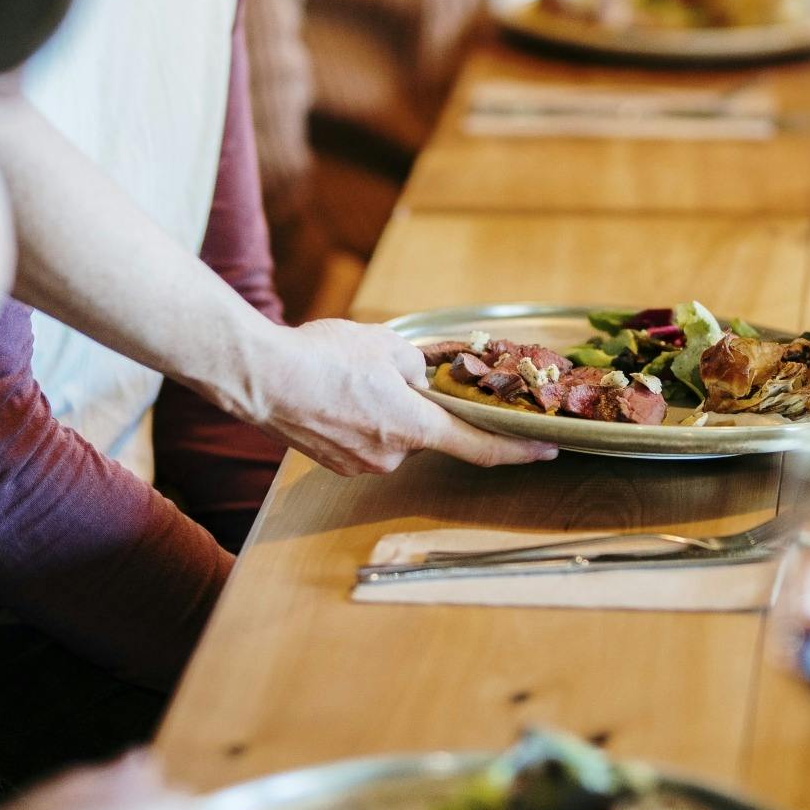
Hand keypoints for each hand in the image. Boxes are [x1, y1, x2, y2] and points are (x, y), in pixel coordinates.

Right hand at [248, 318, 558, 474]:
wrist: (261, 378)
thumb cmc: (323, 359)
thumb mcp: (387, 345)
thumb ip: (420, 365)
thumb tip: (425, 376)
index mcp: (415, 427)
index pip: (482, 447)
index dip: (520, 449)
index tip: (548, 448)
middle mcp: (393, 455)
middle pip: (428, 431)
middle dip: (423, 405)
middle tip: (396, 373)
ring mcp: (361, 464)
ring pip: (393, 434)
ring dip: (388, 410)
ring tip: (353, 378)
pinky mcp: (336, 462)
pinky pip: (364, 438)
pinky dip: (360, 418)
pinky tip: (337, 393)